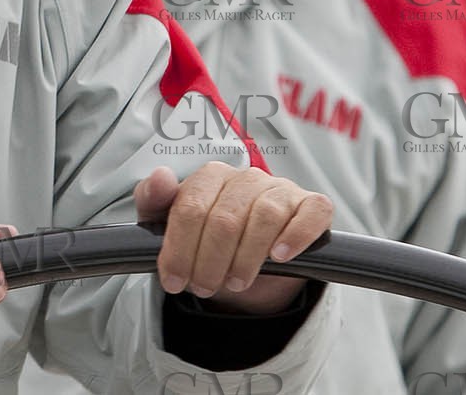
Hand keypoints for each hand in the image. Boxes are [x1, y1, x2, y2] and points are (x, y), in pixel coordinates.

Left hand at [135, 163, 331, 314]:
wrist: (246, 258)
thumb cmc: (205, 236)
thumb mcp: (167, 222)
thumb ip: (153, 199)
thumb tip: (160, 177)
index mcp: (211, 176)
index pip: (191, 207)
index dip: (179, 249)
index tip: (173, 281)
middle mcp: (247, 177)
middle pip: (225, 217)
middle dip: (209, 261)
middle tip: (203, 288)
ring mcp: (282, 189)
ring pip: (265, 215)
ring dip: (247, 257)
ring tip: (235, 283)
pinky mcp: (312, 206)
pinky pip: (311, 213)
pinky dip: (296, 235)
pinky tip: (279, 257)